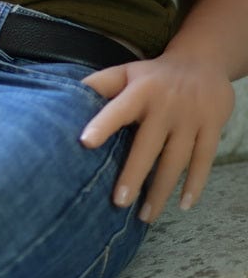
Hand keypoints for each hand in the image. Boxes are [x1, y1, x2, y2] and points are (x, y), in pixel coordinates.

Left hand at [79, 55, 234, 221]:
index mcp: (140, 91)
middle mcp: (165, 105)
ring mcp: (191, 118)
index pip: (118, 109)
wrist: (202, 62)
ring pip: (176, 160)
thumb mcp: (126, 72)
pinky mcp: (212, 127)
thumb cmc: (154, 75)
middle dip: (133, 174)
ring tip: (145, 215)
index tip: (85, 142)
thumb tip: (66, 97)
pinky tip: (183, 206)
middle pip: (148, 145)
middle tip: (118, 202)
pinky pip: (203, 161)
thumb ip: (99, 85)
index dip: (102, 124)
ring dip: (161, 190)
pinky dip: (195, 184)